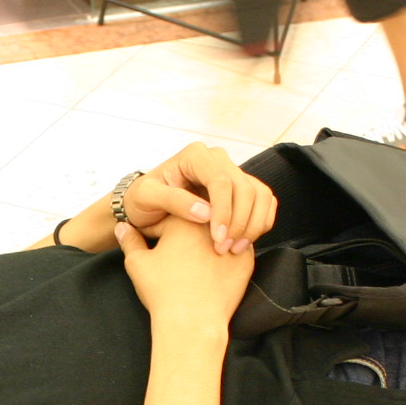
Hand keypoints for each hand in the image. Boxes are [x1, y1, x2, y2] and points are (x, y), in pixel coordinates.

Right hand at [115, 214, 255, 329]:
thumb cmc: (164, 292)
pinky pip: (232, 251)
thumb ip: (130, 240)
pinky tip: (209, 274)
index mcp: (184, 217)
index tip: (151, 248)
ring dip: (204, 245)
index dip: (154, 234)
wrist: (193, 322)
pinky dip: (222, 259)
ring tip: (191, 267)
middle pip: (193, 224)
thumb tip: (122, 227)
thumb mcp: (137, 263)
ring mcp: (233, 240)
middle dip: (181, 237)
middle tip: (172, 257)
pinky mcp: (247, 260)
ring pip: (215, 236)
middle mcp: (212, 222)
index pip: (165, 219)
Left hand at [121, 143, 277, 254]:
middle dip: (239, 221)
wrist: (146, 207)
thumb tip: (204, 213)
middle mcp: (217, 160)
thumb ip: (173, 201)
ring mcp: (231, 173)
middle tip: (225, 248)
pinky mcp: (240, 189)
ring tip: (235, 248)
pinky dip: (260, 222)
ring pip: (259, 194)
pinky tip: (244, 241)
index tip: (218, 238)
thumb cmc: (142, 201)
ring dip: (253, 224)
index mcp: (195, 156)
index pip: (220, 181)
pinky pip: (263, 201)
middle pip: (245, 187)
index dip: (224, 211)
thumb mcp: (146, 198)